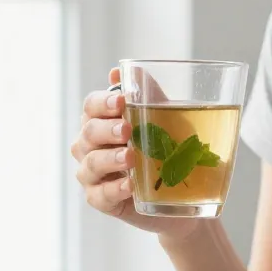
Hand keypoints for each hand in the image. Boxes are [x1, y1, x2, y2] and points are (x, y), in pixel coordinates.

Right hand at [71, 67, 202, 240]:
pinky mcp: (102, 200)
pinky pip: (100, 195)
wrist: (184, 194)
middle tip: (127, 130)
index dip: (103, 103)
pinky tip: (129, 186)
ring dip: (109, 159)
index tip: (123, 102)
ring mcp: (93, 175)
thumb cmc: (169, 151)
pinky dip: (113, 190)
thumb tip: (121, 70)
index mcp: (102, 121)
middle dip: (106, 129)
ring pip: (90, 164)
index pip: (91, 106)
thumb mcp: (165, 119)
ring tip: (129, 157)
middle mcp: (90, 146)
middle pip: (88, 133)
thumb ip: (147, 95)